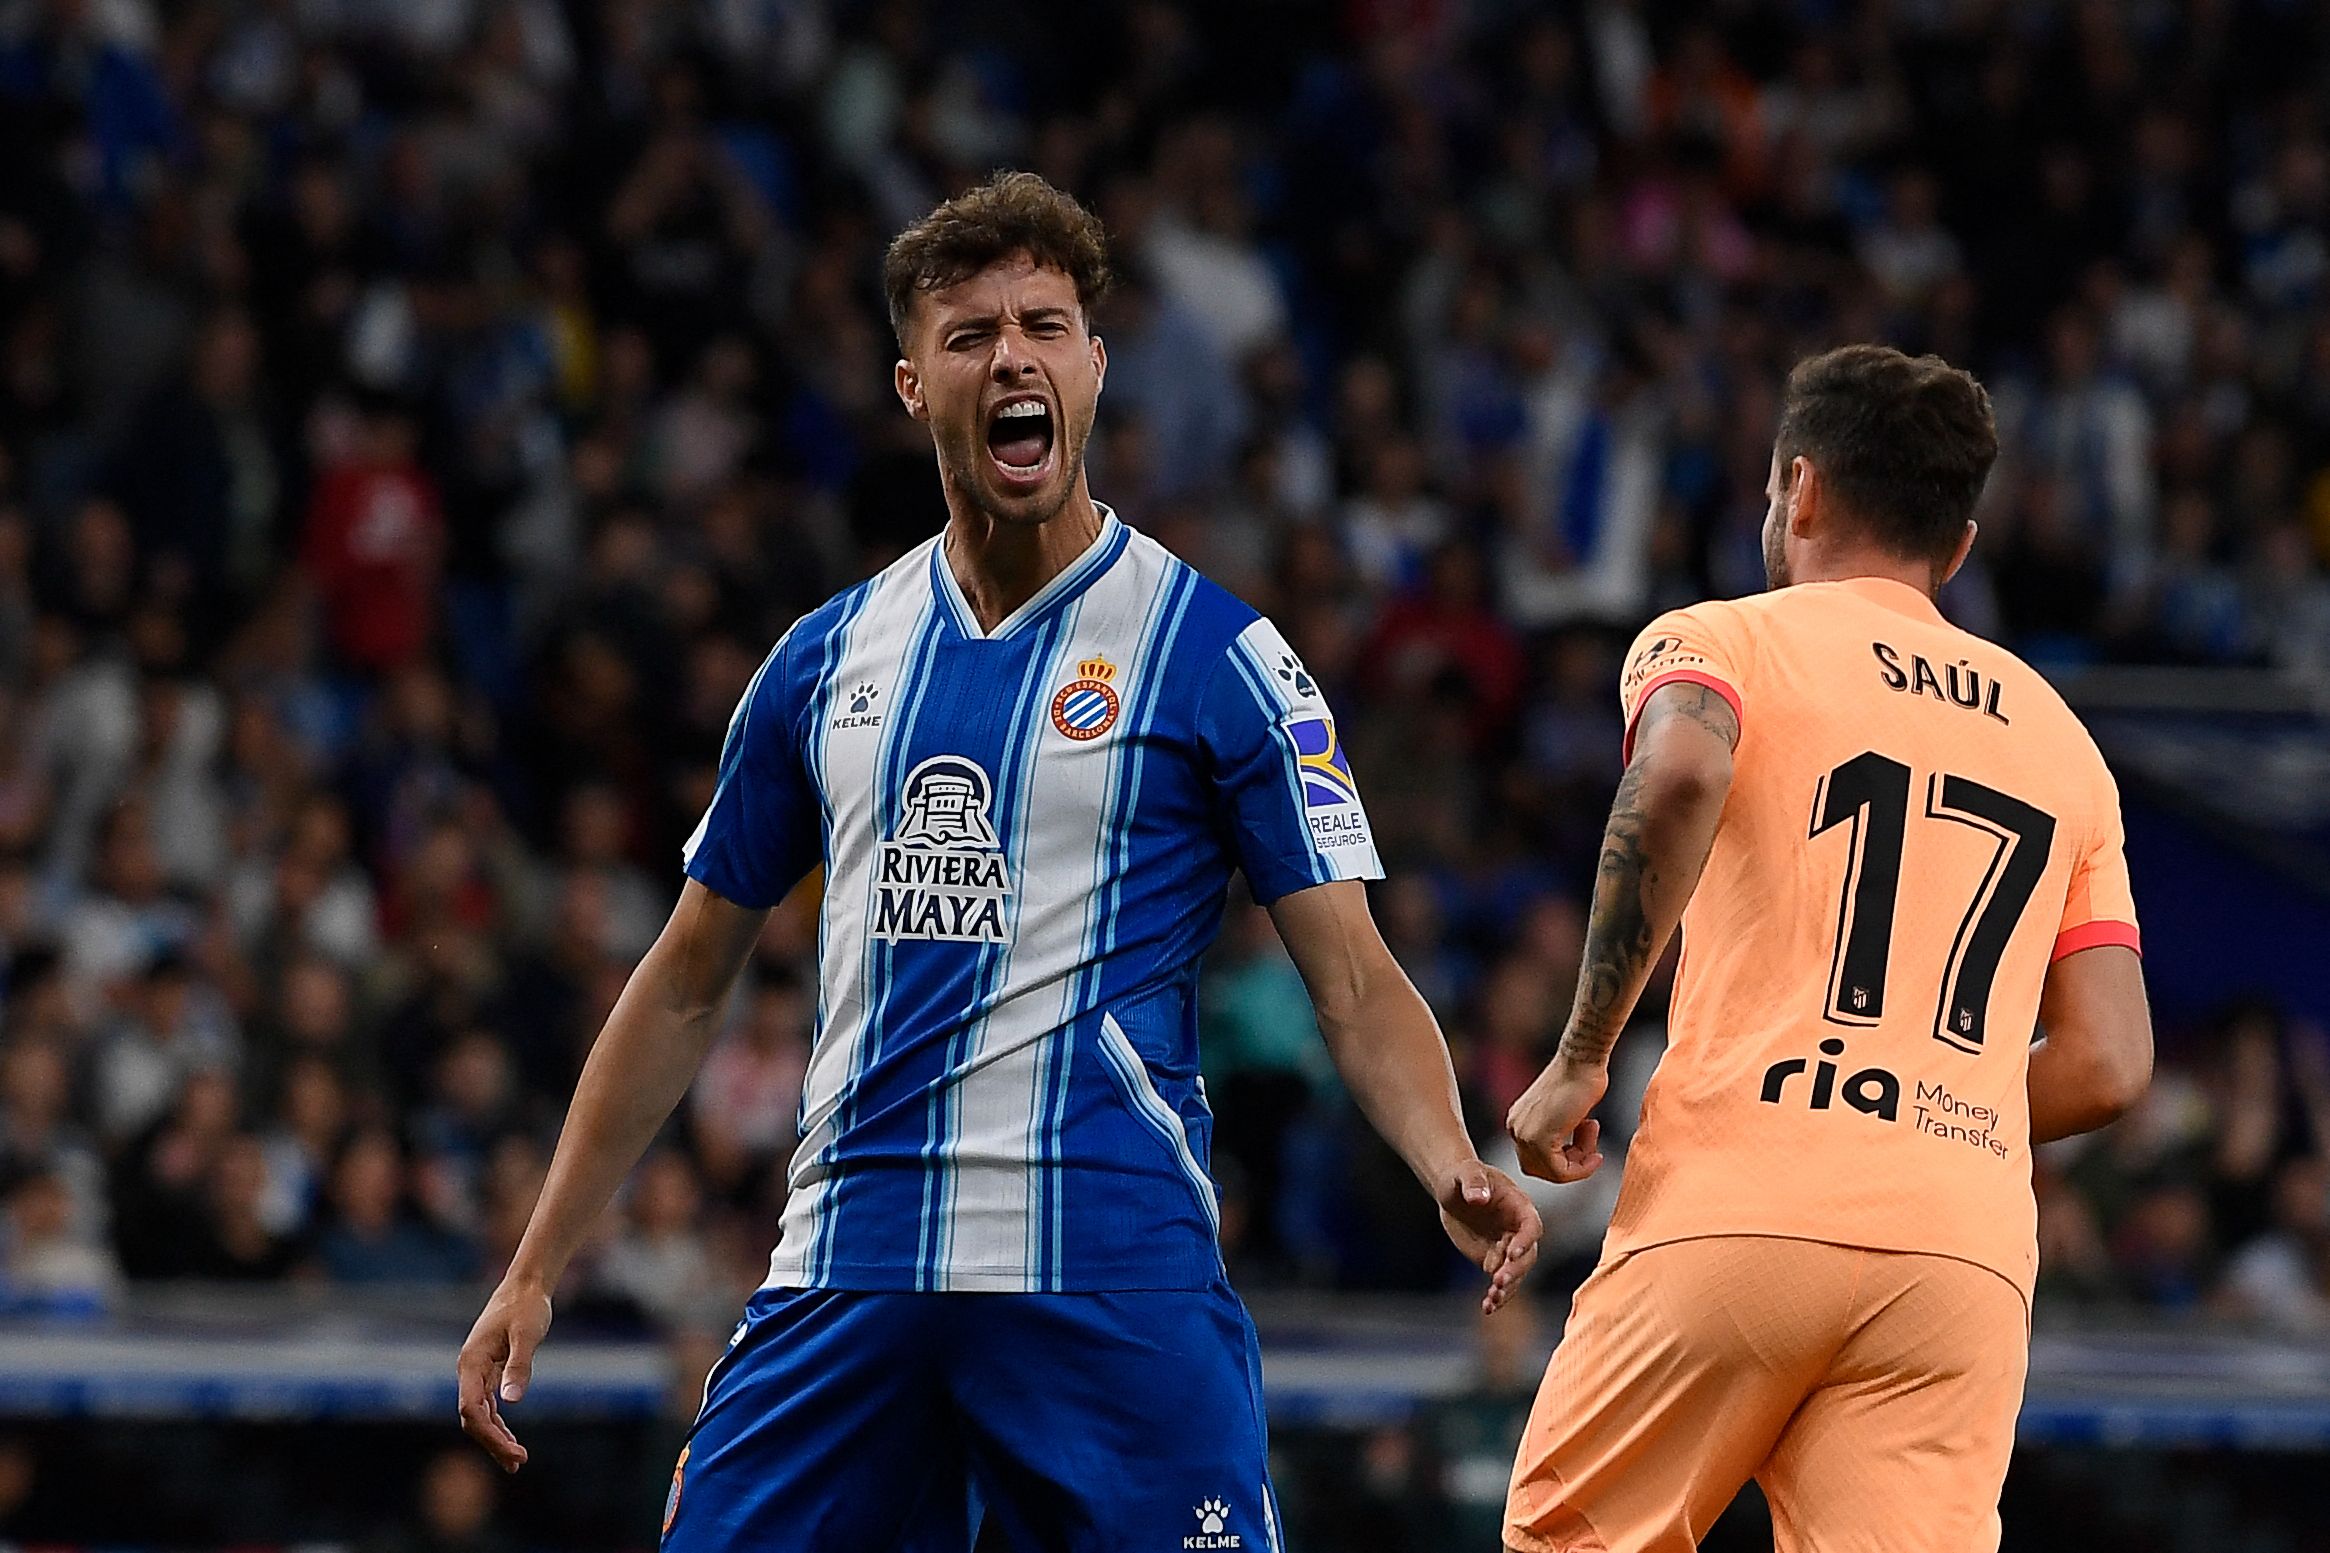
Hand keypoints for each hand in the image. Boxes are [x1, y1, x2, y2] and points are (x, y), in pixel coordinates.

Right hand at [457, 1279, 553, 1472]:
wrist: (526, 1285)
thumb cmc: (526, 1306)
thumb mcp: (527, 1334)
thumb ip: (519, 1366)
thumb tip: (511, 1401)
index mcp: (471, 1362)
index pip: (472, 1410)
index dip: (490, 1434)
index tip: (513, 1451)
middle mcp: (469, 1370)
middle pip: (473, 1417)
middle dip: (492, 1442)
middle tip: (517, 1463)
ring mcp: (477, 1371)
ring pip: (480, 1414)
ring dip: (495, 1437)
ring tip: (515, 1460)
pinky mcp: (488, 1370)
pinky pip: (488, 1404)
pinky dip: (498, 1423)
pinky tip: (509, 1438)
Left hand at [1436, 1159, 1543, 1315]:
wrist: (1452, 1191)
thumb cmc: (1462, 1176)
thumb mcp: (1465, 1172)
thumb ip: (1473, 1182)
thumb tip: (1479, 1197)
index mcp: (1519, 1206)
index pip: (1532, 1226)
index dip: (1526, 1240)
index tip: (1512, 1252)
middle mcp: (1518, 1230)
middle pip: (1527, 1255)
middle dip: (1515, 1270)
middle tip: (1498, 1281)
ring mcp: (1507, 1247)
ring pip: (1516, 1273)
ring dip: (1507, 1289)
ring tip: (1493, 1301)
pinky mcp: (1493, 1260)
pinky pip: (1500, 1281)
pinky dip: (1496, 1296)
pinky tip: (1487, 1307)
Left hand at [1508, 1056, 1608, 1183]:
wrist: (1582, 1059)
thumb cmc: (1581, 1077)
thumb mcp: (1565, 1112)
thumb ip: (1560, 1133)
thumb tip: (1570, 1156)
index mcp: (1518, 1121)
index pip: (1537, 1159)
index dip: (1569, 1158)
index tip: (1589, 1141)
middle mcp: (1515, 1128)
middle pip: (1542, 1168)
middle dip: (1572, 1162)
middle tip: (1591, 1143)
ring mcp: (1524, 1135)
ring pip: (1552, 1172)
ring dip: (1580, 1162)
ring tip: (1592, 1132)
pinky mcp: (1538, 1139)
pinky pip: (1560, 1171)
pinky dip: (1582, 1169)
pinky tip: (1596, 1153)